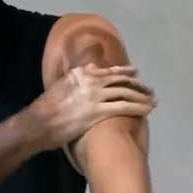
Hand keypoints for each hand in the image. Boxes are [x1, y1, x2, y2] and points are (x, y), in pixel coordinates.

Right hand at [22, 63, 155, 151]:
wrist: (39, 123)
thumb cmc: (46, 108)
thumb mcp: (60, 86)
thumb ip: (75, 79)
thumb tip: (85, 73)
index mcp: (80, 73)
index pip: (107, 70)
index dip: (123, 71)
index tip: (134, 72)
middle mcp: (90, 80)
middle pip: (120, 80)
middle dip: (137, 84)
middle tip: (149, 88)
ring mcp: (95, 95)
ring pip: (125, 92)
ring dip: (142, 96)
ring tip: (152, 100)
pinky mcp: (98, 111)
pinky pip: (124, 107)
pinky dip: (138, 107)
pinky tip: (147, 110)